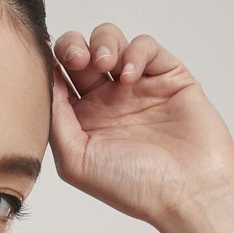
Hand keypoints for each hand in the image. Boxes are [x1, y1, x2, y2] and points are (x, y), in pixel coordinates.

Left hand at [49, 22, 233, 231]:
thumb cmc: (133, 187)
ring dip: (103, 43)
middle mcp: (108, 102)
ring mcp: (138, 87)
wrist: (188, 191)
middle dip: (74, 46)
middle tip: (79, 59)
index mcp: (83, 121)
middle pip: (80, 52)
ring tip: (105, 64)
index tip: (52, 67)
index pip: (58, 79)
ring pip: (111, 41)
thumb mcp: (76, 160)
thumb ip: (55, 119)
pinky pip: (145, 46)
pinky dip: (134, 52)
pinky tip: (131, 77)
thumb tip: (45, 79)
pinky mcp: (167, 76)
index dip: (51, 64)